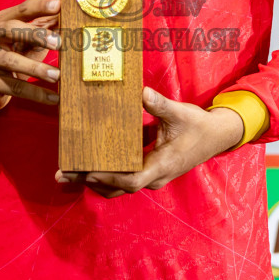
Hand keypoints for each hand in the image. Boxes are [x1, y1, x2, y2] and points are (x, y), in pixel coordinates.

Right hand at [0, 0, 61, 110]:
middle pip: (11, 29)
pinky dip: (36, 93)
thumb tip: (71, 19)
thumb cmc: (13, 54)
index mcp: (3, 21)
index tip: (58, 6)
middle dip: (35, 34)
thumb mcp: (28, 40)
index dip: (39, 6)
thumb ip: (46, 28)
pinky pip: (14, 88)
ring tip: (57, 75)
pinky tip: (53, 98)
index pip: (22, 9)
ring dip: (36, 68)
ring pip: (11, 60)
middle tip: (58, 42)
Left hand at [55, 87, 244, 197]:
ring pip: (118, 187)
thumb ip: (160, 104)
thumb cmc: (198, 126)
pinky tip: (86, 164)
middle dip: (90, 181)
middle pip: (118, 187)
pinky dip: (104, 174)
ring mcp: (152, 177)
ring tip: (66, 173)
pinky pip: (123, 178)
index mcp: (162, 165)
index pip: (132, 180)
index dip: (108, 178)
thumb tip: (142, 92)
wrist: (216, 136)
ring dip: (94, 181)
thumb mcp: (181, 113)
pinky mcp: (149, 172)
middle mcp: (155, 177)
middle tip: (62, 174)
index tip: (88, 172)